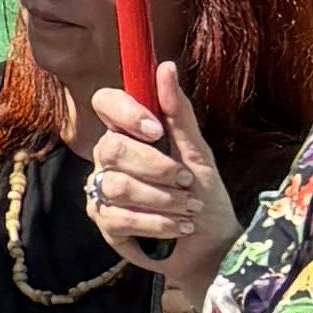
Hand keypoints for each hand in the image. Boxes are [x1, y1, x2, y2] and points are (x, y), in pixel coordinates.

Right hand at [88, 55, 236, 312]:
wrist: (210, 246)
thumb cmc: (205, 195)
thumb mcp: (199, 154)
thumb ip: (179, 114)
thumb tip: (166, 66)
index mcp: (129, 132)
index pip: (104, 102)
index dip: (125, 113)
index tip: (156, 130)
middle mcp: (109, 157)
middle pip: (111, 147)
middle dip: (156, 167)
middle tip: (185, 181)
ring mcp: (102, 188)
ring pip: (116, 185)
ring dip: (162, 200)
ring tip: (188, 209)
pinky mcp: (104, 221)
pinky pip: (119, 216)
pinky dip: (157, 222)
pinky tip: (178, 227)